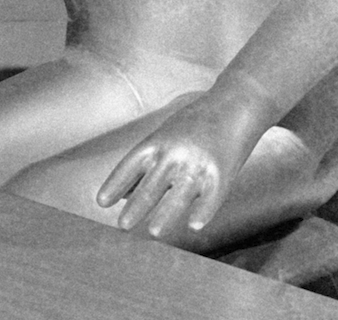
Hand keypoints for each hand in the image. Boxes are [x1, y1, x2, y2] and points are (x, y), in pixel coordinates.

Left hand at [95, 85, 270, 240]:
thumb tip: (123, 194)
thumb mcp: (165, 135)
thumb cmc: (195, 123)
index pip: (129, 167)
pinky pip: (211, 198)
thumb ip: (147, 162)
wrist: (235, 104)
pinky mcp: (222, 173)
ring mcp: (198, 164)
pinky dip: (203, 212)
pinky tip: (194, 226)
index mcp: (156, 142)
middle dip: (136, 208)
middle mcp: (174, 153)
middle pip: (151, 186)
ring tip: (153, 232)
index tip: (101, 202)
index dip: (114, 185)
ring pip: (178, 196)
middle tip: (122, 226)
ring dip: (165, 215)